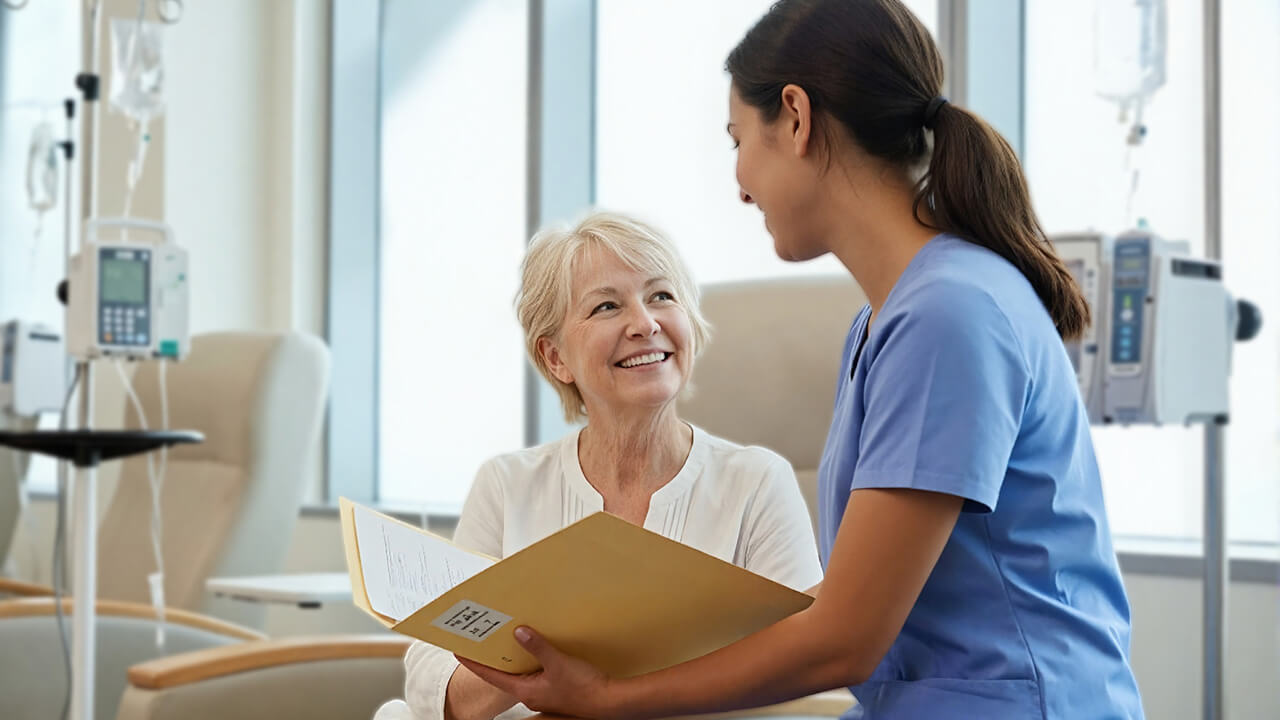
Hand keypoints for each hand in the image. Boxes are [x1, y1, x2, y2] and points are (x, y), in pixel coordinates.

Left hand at [456, 626, 616, 718]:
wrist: (607, 700)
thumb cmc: (584, 689)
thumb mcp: (557, 662)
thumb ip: (537, 646)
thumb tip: (519, 633)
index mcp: (526, 690)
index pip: (492, 676)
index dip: (475, 664)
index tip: (461, 652)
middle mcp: (531, 694)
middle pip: (505, 675)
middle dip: (495, 658)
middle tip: (483, 641)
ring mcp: (543, 692)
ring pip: (522, 673)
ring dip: (515, 658)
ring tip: (508, 639)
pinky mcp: (555, 688)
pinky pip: (536, 672)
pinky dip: (531, 660)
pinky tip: (536, 648)